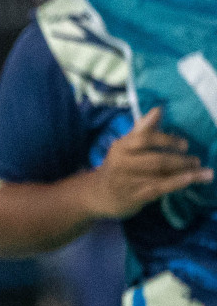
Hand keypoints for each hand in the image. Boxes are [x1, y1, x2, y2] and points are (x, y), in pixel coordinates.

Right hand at [83, 107, 212, 218]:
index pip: (144, 139)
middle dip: (180, 160)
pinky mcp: (135, 196)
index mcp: (121, 147)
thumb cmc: (119, 166)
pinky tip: (191, 180)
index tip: (185, 144)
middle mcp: (123, 163)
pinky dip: (177, 183)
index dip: (166, 140)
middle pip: (156, 160)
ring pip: (161, 175)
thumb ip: (143, 129)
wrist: (101, 194)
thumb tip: (158, 109)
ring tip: (205, 173)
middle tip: (196, 160)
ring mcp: (129, 181)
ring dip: (186, 174)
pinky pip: (160, 188)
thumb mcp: (126, 147)